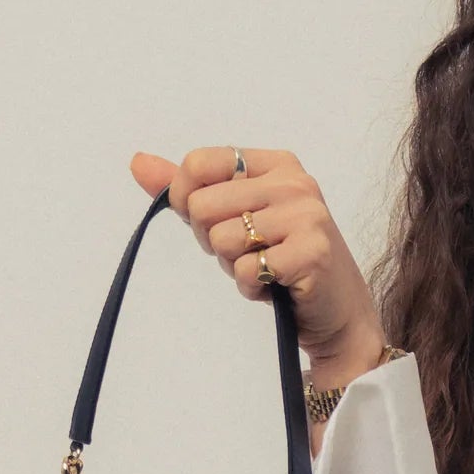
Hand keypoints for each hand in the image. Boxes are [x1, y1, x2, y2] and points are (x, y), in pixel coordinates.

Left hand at [129, 147, 385, 372]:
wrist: (336, 311)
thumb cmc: (281, 260)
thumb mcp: (233, 215)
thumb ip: (188, 188)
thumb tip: (137, 162)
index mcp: (275, 164)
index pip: (198, 164)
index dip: (187, 200)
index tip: (212, 222)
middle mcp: (294, 182)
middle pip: (202, 205)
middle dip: (212, 240)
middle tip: (247, 252)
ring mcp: (306, 216)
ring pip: (221, 240)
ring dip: (233, 266)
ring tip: (264, 268)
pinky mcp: (311, 253)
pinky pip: (247, 270)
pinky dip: (252, 287)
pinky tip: (275, 286)